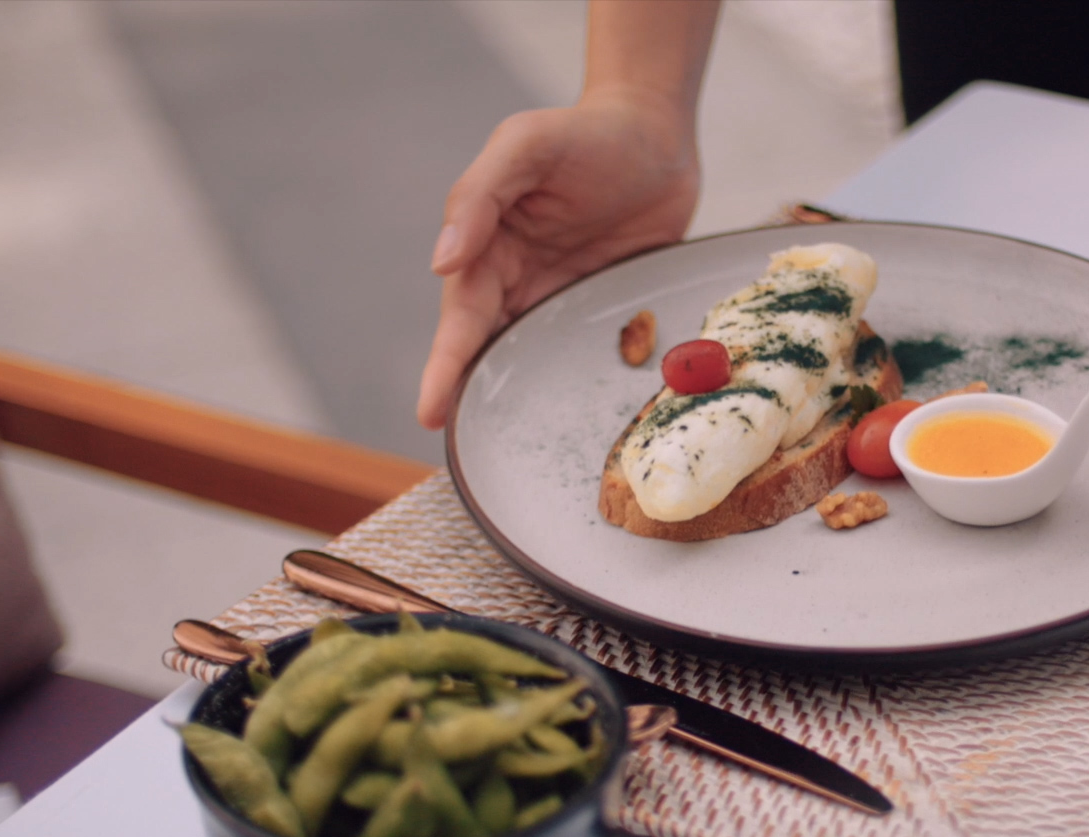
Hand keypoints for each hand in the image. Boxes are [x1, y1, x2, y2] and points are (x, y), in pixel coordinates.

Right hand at [418, 91, 699, 428]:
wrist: (657, 132)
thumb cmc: (584, 133)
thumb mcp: (524, 146)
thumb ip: (478, 198)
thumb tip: (442, 263)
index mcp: (487, 249)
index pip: (460, 316)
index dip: (445, 365)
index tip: (431, 412)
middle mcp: (520, 282)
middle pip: (491, 350)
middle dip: (476, 398)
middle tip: (469, 452)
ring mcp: (565, 300)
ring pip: (537, 360)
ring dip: (529, 401)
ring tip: (521, 453)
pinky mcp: (609, 308)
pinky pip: (592, 352)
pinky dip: (586, 384)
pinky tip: (590, 422)